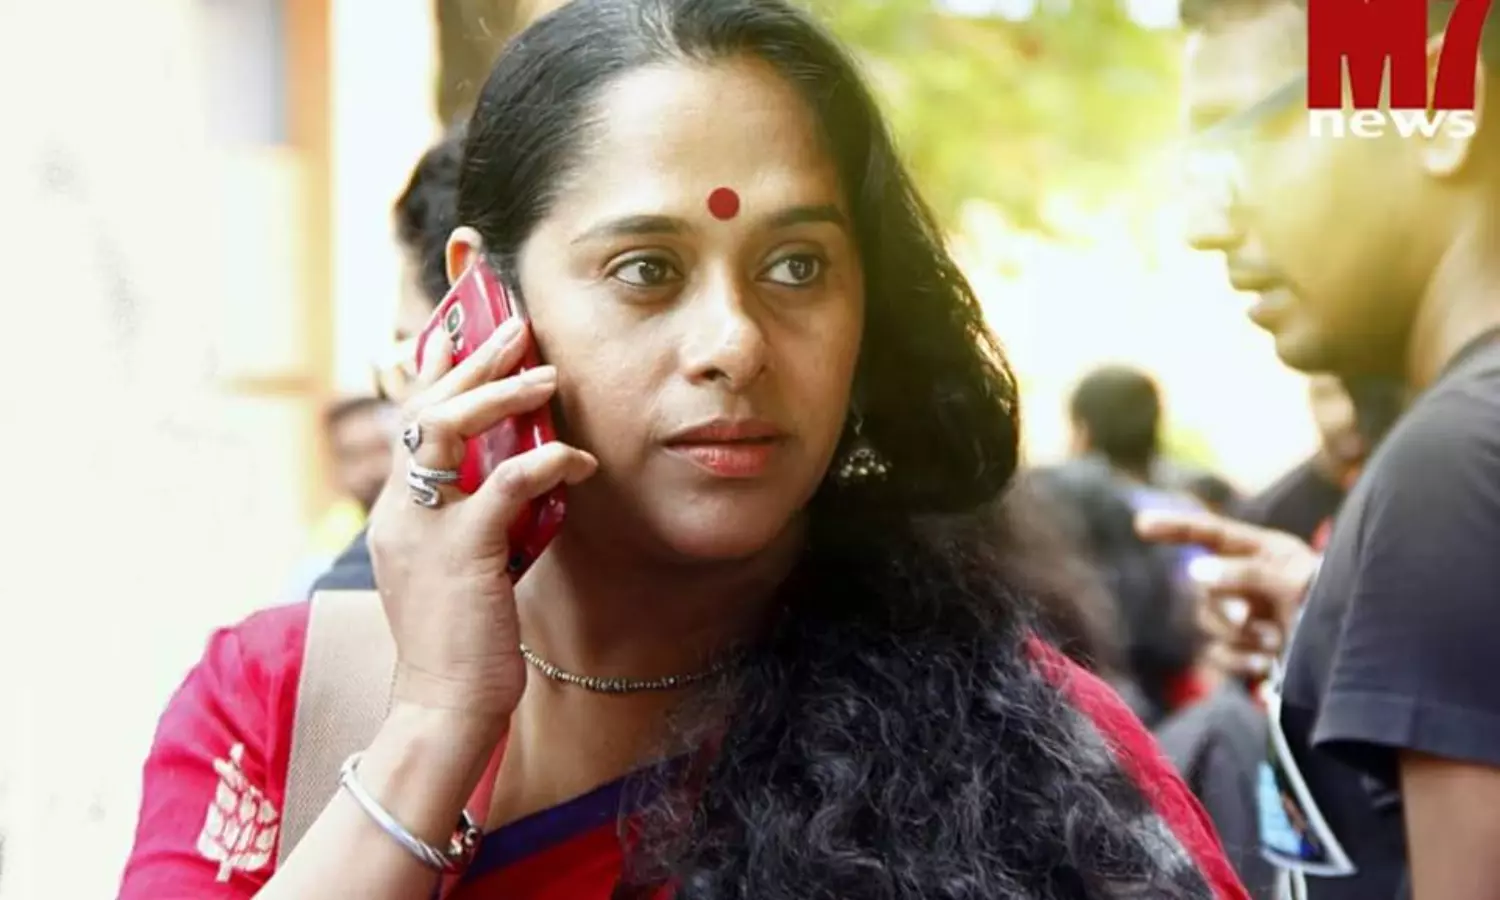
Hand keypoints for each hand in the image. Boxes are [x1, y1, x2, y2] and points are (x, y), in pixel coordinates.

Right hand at [367, 318, 596, 722]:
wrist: (442, 704)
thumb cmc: (460, 639)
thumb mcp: (457, 565)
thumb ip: (471, 516)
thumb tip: (515, 474)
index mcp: (396, 511)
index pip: (407, 418)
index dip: (434, 367)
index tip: (461, 323)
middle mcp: (399, 510)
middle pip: (424, 408)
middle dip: (473, 360)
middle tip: (518, 328)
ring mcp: (425, 529)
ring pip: (446, 429)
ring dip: (499, 394)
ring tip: (546, 375)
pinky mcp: (462, 552)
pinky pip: (504, 485)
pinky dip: (545, 463)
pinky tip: (576, 460)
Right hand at [1135, 510, 1318, 678]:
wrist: (1368, 658)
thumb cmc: (1336, 604)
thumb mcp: (1296, 579)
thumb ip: (1245, 573)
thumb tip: (1194, 573)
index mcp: (1262, 552)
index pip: (1210, 534)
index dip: (1174, 527)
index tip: (1141, 525)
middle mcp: (1249, 582)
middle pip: (1204, 588)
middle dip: (1223, 607)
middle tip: (1249, 621)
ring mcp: (1249, 618)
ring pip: (1209, 624)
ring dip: (1236, 636)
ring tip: (1275, 644)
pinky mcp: (1250, 652)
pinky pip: (1219, 656)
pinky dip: (1238, 662)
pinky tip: (1267, 667)